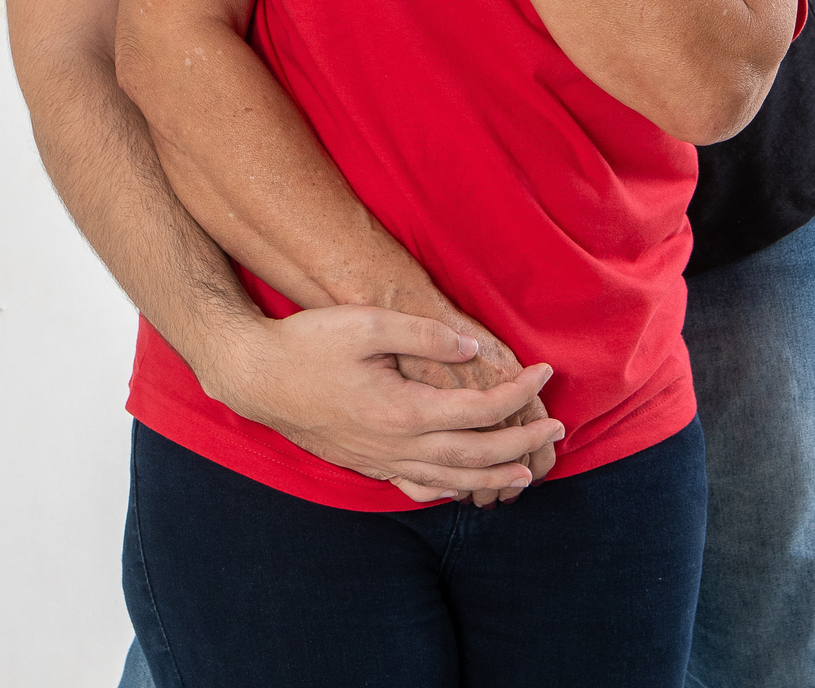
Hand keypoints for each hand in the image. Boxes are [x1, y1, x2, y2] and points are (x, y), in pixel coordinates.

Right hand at [211, 305, 561, 502]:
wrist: (257, 376)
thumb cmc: (309, 343)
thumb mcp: (367, 324)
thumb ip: (424, 335)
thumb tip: (472, 348)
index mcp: (404, 410)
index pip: (480, 409)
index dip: (519, 393)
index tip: (545, 373)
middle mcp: (397, 445)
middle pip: (477, 454)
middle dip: (523, 442)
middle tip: (558, 428)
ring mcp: (380, 460)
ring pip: (452, 480)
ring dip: (496, 476)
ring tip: (529, 471)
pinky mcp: (366, 464)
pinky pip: (418, 488)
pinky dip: (451, 490)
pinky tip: (465, 487)